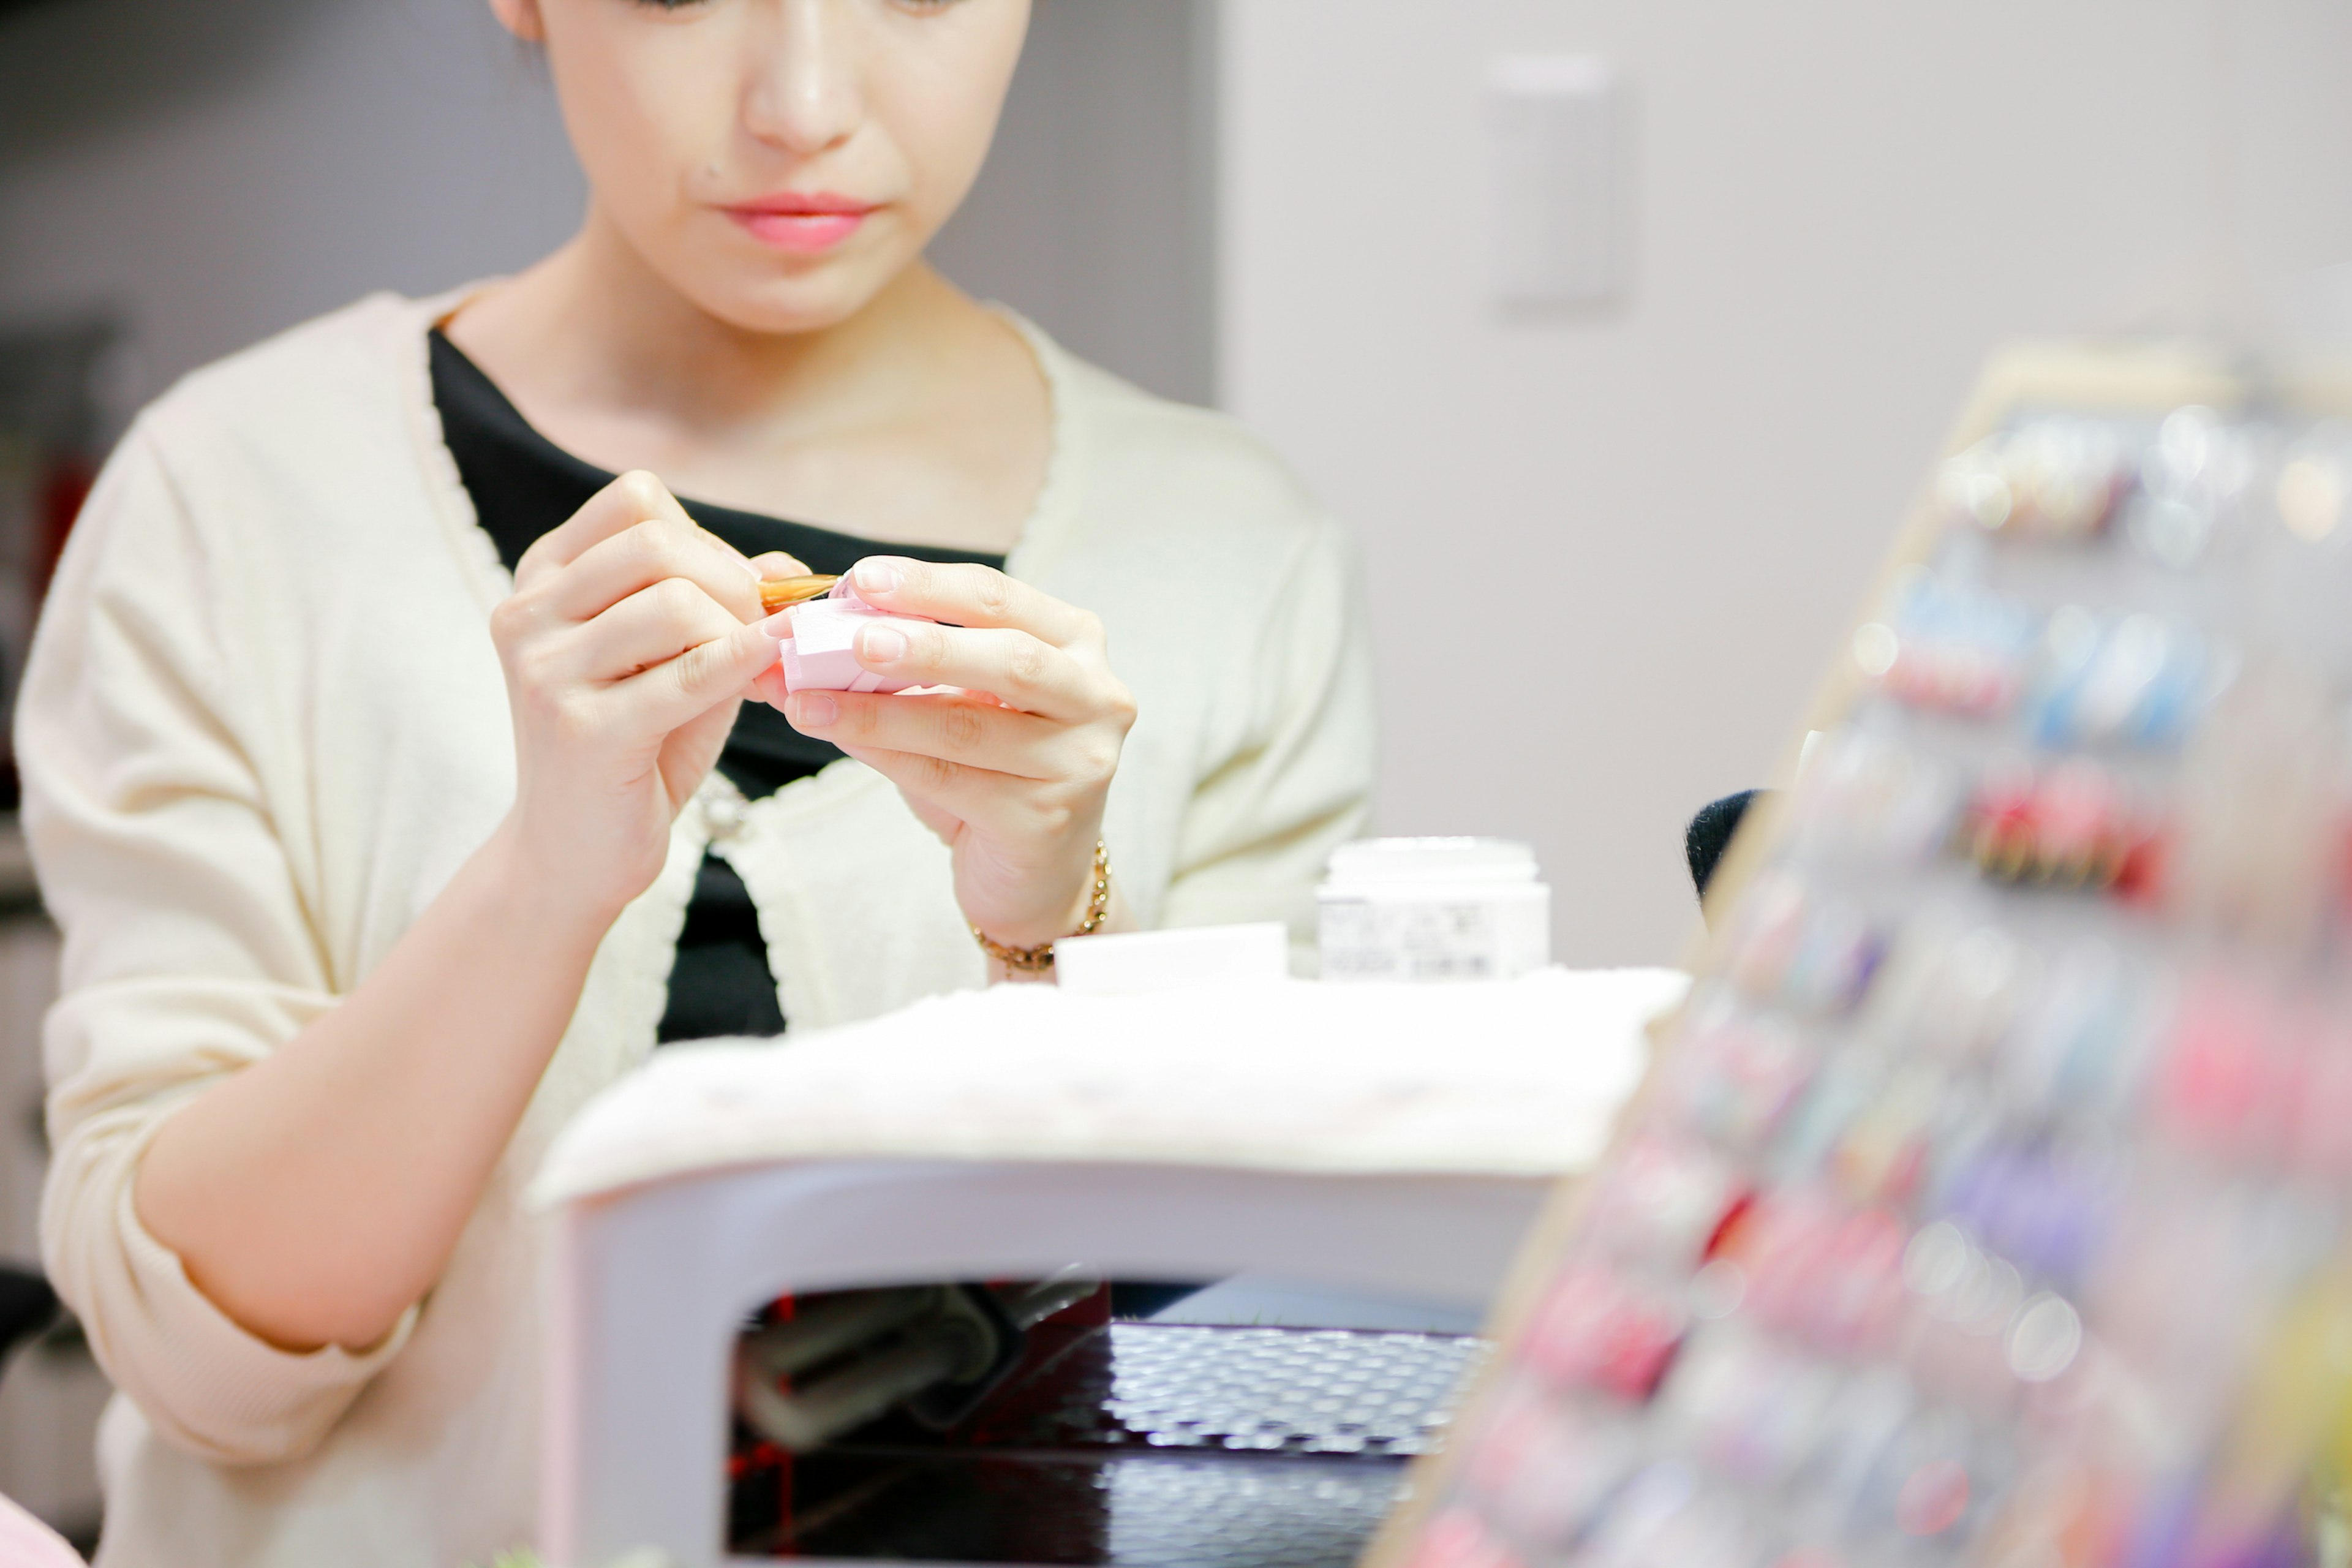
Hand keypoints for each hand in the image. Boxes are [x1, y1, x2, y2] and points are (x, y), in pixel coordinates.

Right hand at [490, 471, 801, 917]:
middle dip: (733, 582)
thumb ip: (724, 606)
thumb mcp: (677, 661)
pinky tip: (773, 673)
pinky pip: (689, 675)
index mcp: (542, 579)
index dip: (706, 538)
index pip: (636, 499)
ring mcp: (545, 671)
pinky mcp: (582, 730)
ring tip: (756, 674)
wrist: (574, 855)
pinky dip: (746, 664)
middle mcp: (528, 614)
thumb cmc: (635, 750)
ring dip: (741, 632)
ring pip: (676, 602)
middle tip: (763, 635)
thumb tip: (790, 571)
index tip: (733, 597)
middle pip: (658, 541)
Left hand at [755, 557, 1136, 952]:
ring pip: (969, 725)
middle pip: (1008, 657)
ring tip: (810, 698)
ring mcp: (1079, 761)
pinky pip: (951, 780)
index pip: (1002, 600)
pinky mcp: (1046, 819)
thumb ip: (907, 664)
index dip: (930, 587)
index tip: (860, 579)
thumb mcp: (962, 700)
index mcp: (1076, 644)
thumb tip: (805, 635)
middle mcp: (1096, 696)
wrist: (1034, 874)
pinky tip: (838, 738)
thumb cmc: (994, 769)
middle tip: (852, 636)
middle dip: (925, 643)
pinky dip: (887, 756)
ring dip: (881, 710)